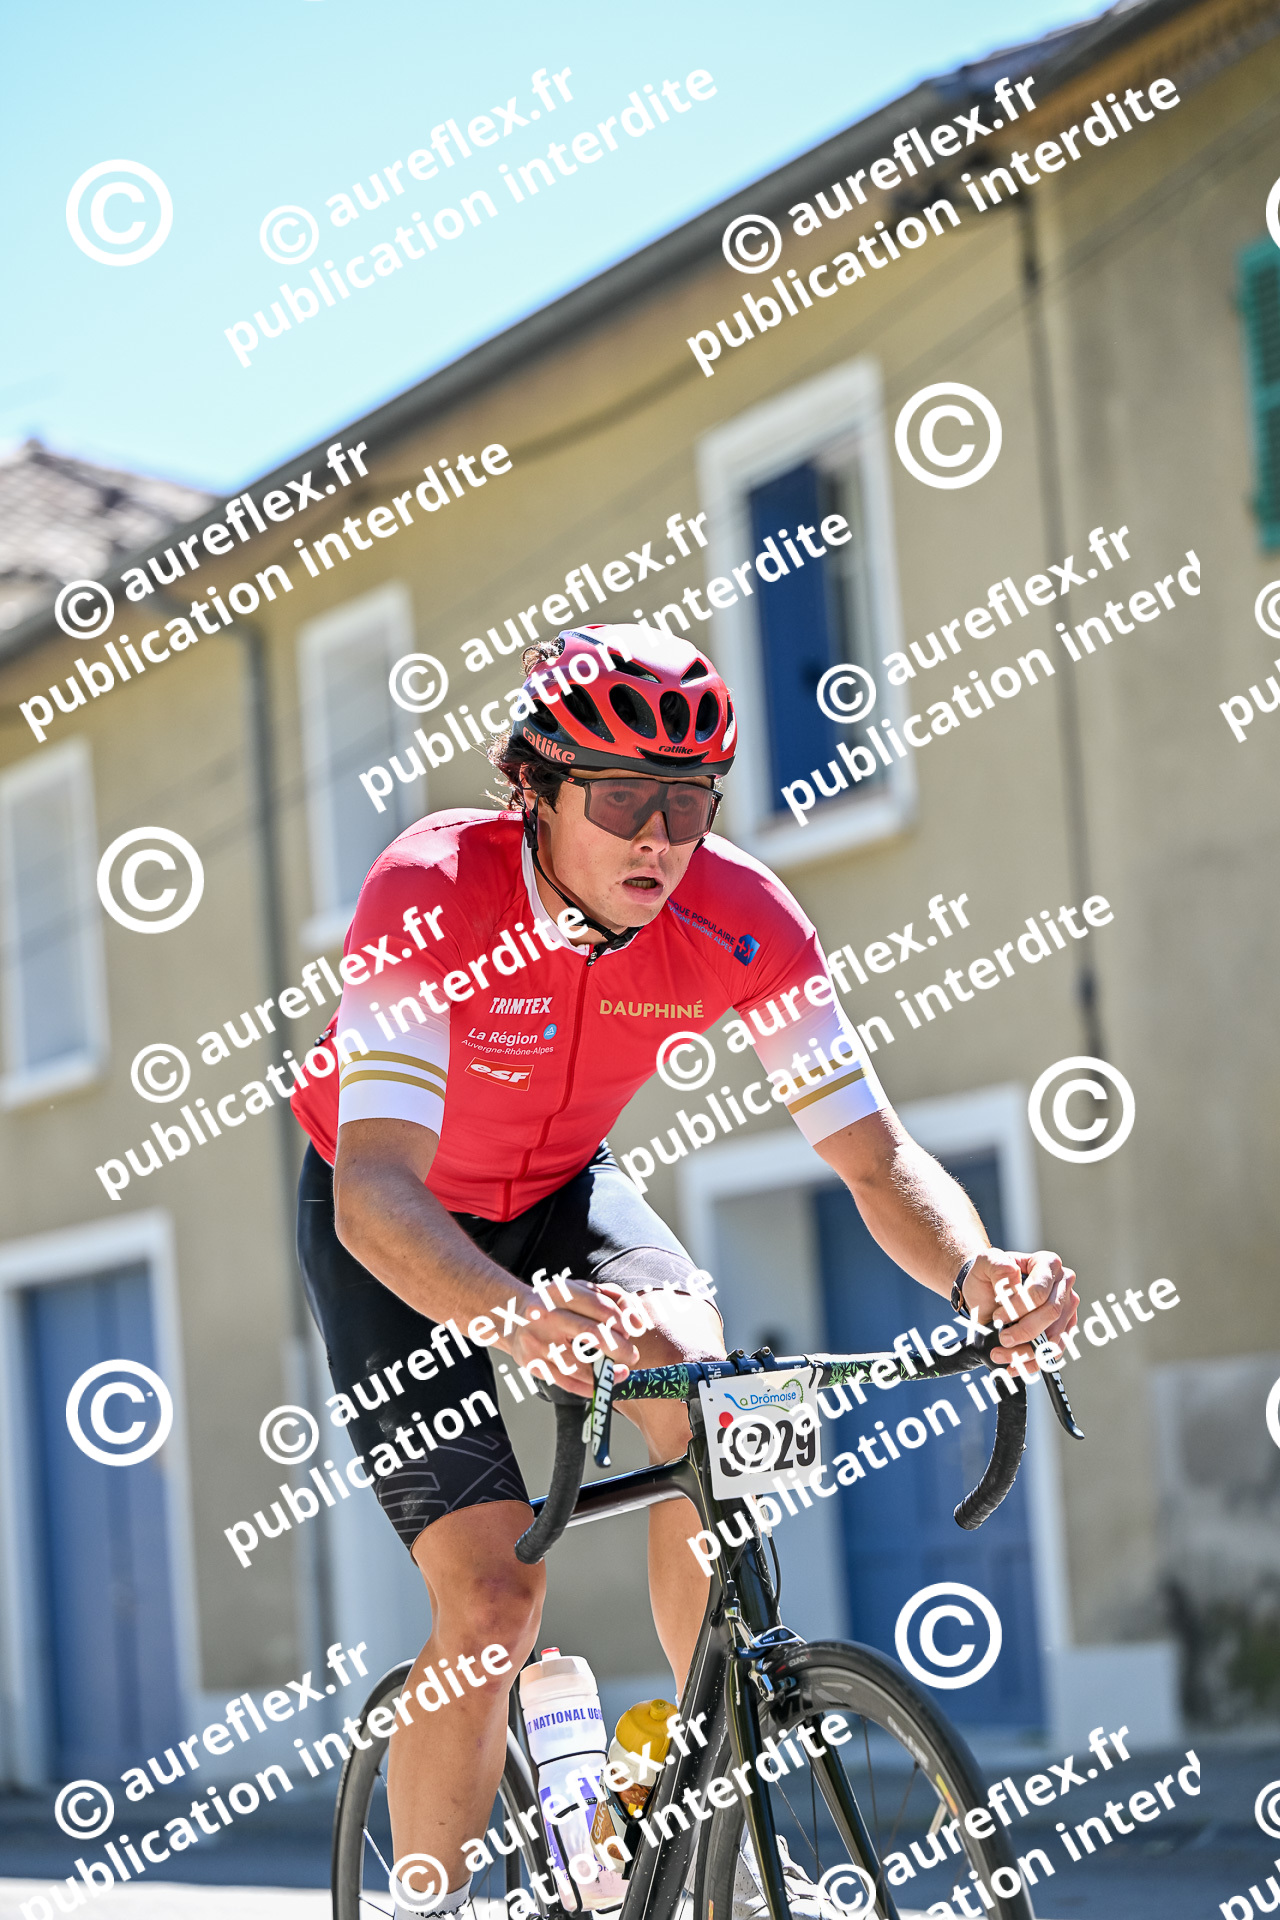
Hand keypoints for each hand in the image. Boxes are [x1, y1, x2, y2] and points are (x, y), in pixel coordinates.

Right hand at [503, 1280, 640, 1397]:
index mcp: (559, 1292)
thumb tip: (638, 1322)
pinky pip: (566, 1381)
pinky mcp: (533, 1363)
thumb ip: (611, 1298)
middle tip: (632, 1355)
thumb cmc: (555, 1304)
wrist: (512, 1316)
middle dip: (620, 1348)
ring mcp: (538, 1341)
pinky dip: (589, 1387)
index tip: (632, 1331)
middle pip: (592, 1334)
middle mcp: (546, 1315)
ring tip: (622, 1372)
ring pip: (580, 1363)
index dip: (622, 1321)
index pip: (600, 1307)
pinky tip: (602, 1383)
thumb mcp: (579, 1289)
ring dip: (607, 1372)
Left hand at [960, 1249, 1078, 1373]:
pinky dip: (1033, 1363)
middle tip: (1003, 1339)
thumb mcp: (985, 1262)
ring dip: (1027, 1352)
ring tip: (1001, 1355)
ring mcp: (1066, 1308)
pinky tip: (1014, 1366)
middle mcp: (1063, 1285)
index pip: (1039, 1291)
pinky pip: (1054, 1352)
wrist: (987, 1292)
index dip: (1018, 1308)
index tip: (997, 1317)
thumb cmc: (989, 1275)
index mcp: (1048, 1263)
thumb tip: (1012, 1276)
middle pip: (1051, 1313)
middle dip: (1025, 1331)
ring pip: (1054, 1337)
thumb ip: (997, 1265)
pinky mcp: (1063, 1330)